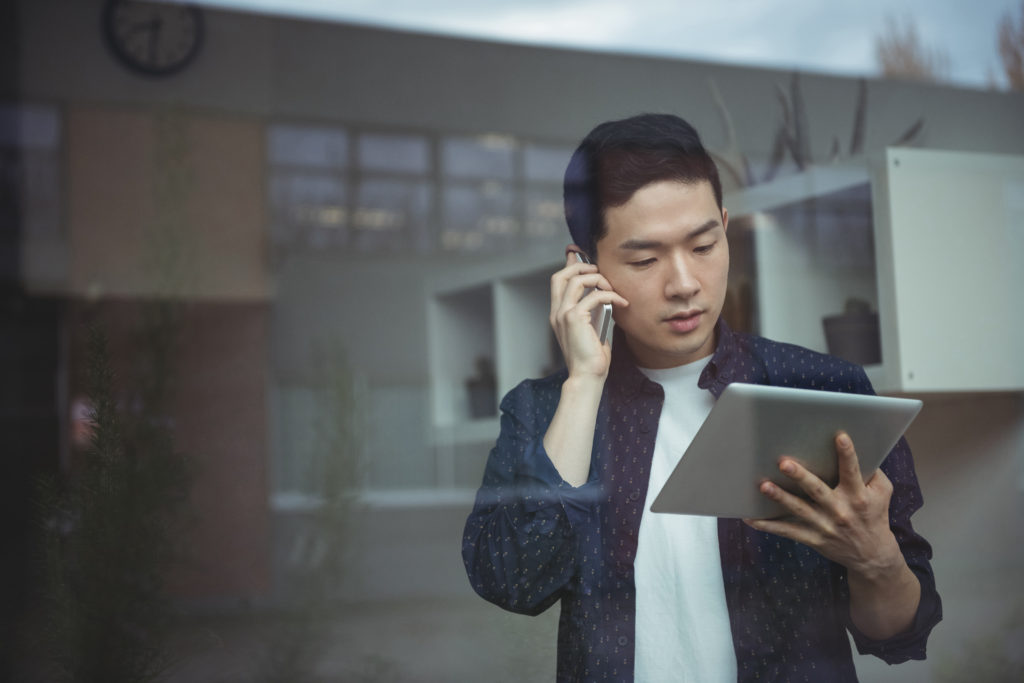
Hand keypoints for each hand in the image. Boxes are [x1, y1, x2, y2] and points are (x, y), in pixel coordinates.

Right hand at [549, 249, 628, 379]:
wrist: (587, 376)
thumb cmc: (591, 357)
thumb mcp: (592, 329)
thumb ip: (592, 311)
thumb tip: (604, 296)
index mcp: (558, 314)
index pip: (558, 281)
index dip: (568, 265)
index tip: (578, 254)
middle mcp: (557, 312)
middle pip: (561, 275)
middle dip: (580, 266)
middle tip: (598, 270)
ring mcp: (563, 315)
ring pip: (576, 280)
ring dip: (597, 278)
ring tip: (611, 287)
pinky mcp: (575, 319)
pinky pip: (594, 296)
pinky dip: (610, 295)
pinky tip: (622, 302)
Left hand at [743, 432, 903, 578]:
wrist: (872, 556)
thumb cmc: (875, 516)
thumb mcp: (882, 493)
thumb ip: (873, 473)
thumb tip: (862, 448)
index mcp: (857, 496)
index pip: (852, 472)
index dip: (847, 454)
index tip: (839, 436)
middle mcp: (840, 510)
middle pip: (817, 491)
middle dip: (800, 476)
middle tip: (784, 463)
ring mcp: (824, 525)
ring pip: (798, 510)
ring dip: (780, 498)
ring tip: (764, 486)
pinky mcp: (813, 538)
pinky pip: (787, 531)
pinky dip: (768, 526)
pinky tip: (750, 518)